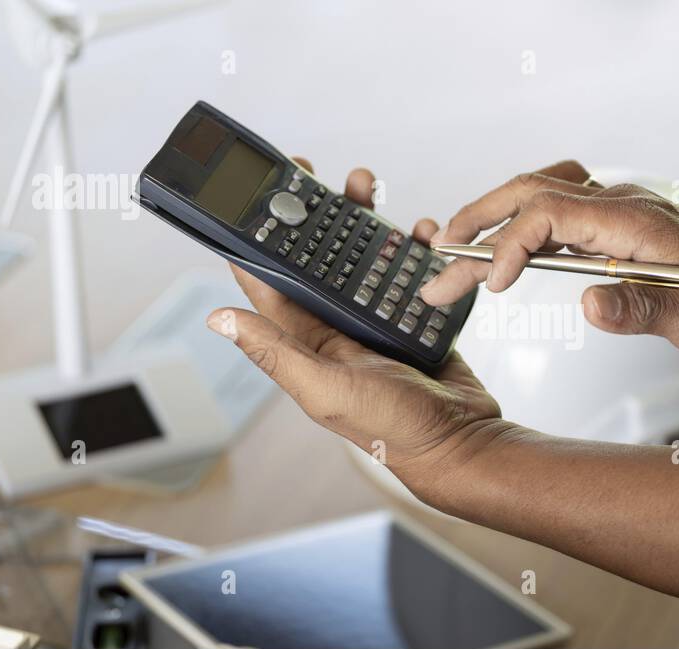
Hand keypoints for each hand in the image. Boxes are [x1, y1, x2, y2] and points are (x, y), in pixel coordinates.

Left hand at [206, 158, 503, 496]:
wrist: (461, 441)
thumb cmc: (392, 429)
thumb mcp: (326, 389)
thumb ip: (276, 352)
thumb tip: (217, 318)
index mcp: (307, 341)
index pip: (271, 281)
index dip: (259, 237)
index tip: (257, 196)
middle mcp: (337, 326)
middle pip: (320, 256)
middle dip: (318, 214)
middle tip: (320, 176)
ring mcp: (376, 319)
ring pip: (364, 254)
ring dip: (365, 219)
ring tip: (368, 186)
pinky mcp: (414, 315)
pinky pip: (410, 269)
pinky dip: (415, 246)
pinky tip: (421, 232)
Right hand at [420, 161, 678, 353]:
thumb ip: (646, 309)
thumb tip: (587, 303)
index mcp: (631, 221)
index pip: (549, 212)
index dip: (510, 244)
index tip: (489, 286)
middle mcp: (616, 202)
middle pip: (529, 191)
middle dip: (475, 222)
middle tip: (434, 262)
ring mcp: (612, 206)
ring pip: (535, 191)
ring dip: (489, 215)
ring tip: (451, 249)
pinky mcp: (611, 218)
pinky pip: (551, 203)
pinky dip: (515, 219)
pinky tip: (503, 246)